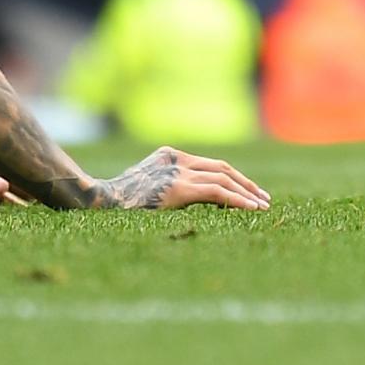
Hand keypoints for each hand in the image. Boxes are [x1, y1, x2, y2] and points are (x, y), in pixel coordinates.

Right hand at [89, 145, 270, 210]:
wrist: (99, 202)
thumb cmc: (118, 201)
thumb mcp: (146, 185)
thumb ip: (168, 184)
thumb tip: (195, 199)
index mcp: (169, 154)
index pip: (209, 164)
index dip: (233, 177)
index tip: (249, 191)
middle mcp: (176, 159)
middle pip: (221, 167)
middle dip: (245, 182)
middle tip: (264, 198)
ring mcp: (177, 172)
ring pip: (223, 177)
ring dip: (246, 192)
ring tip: (263, 207)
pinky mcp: (179, 188)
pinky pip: (217, 192)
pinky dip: (237, 200)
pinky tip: (250, 209)